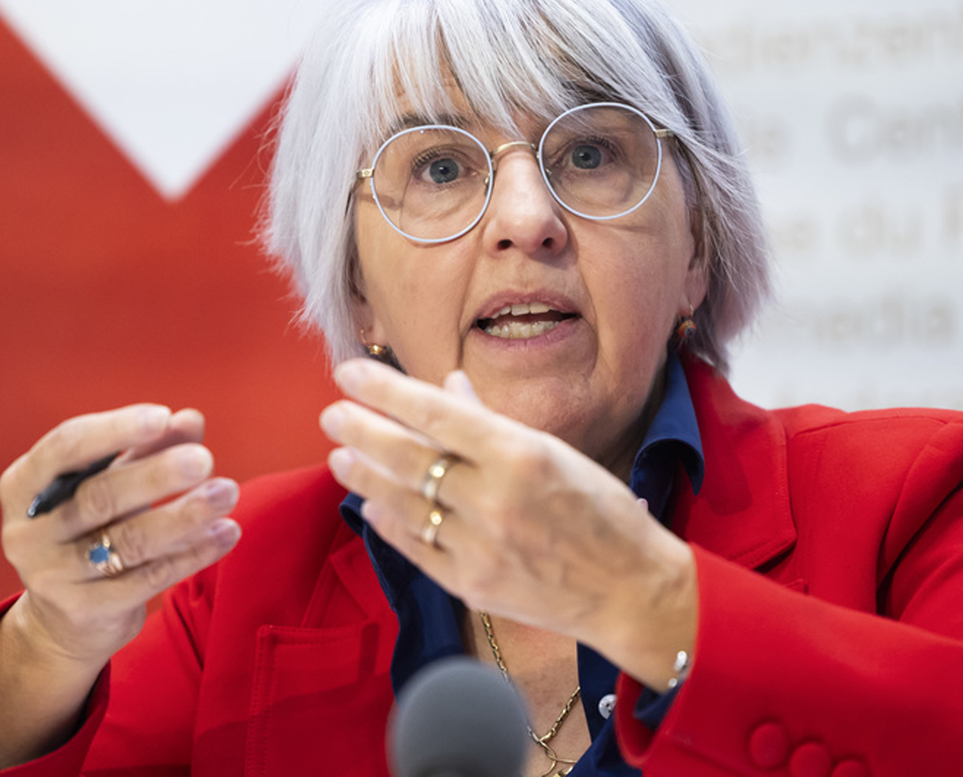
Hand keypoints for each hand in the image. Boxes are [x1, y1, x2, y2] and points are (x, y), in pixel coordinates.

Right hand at [0, 404, 241, 668]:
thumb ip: (148, 448)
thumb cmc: (92, 528)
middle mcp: (27, 531)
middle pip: (99, 497)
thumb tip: (190, 420)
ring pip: (128, 541)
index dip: (114, 430)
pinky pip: (148, 578)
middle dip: (157, 476)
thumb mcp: (112, 481)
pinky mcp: (84, 610)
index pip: (65, 448)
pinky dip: (192, 553)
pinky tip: (225, 533)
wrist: (67, 617)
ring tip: (227, 492)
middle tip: (205, 459)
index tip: (163, 417)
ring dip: (184, 515)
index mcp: (22, 484)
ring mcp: (51, 576)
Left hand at [319, 359, 694, 685]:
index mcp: (521, 455)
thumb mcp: (556, 454)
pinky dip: (391, 524)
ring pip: (403, 504)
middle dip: (362, 431)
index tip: (348, 373)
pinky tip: (373, 507)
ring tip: (341, 458)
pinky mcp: (472, 585)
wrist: (631, 589)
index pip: (436, 413)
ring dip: (366, 478)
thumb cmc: (602, 513)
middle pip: (408, 458)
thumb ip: (492, 423)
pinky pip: (417, 548)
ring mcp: (480, 546)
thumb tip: (447, 387)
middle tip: (332, 415)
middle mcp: (495, 499)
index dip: (385, 391)